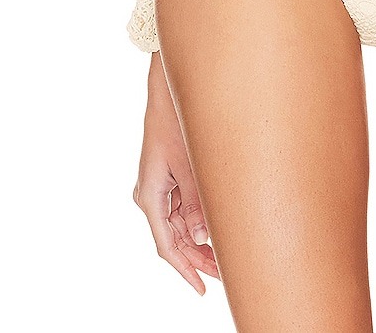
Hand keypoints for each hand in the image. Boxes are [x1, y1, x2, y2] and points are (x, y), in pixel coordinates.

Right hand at [132, 53, 220, 293]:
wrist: (169, 87)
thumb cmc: (178, 120)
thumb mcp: (191, 164)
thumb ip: (196, 202)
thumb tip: (202, 238)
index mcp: (150, 194)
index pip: (167, 245)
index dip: (186, 269)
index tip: (202, 289)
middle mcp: (151, 193)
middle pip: (175, 238)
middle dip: (198, 259)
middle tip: (224, 277)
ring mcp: (160, 184)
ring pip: (180, 224)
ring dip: (200, 241)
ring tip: (225, 259)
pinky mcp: (169, 174)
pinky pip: (182, 206)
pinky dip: (198, 220)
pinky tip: (216, 230)